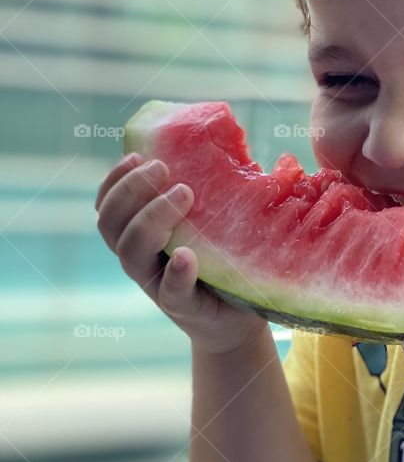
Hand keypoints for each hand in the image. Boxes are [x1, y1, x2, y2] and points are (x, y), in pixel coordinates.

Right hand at [95, 152, 269, 356]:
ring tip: (185, 194)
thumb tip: (231, 142)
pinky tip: (187, 255)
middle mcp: (141, 261)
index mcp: (141, 237)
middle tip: (163, 169)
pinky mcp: (184, 307)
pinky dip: (177, 273)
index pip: (108, 207)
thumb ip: (210, 191)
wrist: (238, 319)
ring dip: (152, 219)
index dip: (113, 181)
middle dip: (131, 191)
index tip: (135, 155)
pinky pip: (172, 292)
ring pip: (130, 254)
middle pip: (111, 225)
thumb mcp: (211, 223)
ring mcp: (158, 285)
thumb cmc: (223, 263)